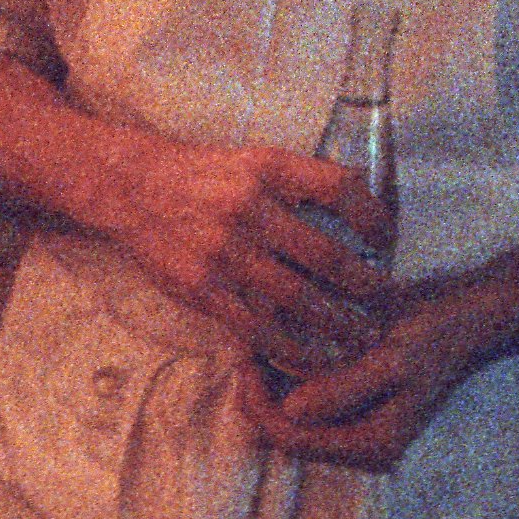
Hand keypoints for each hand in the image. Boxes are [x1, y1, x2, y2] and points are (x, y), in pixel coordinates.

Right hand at [92, 134, 392, 381]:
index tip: (385, 239)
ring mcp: (224, 251)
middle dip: (364, 284)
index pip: (340, 188)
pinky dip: (289, 347)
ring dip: (336, 323)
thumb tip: (362, 199)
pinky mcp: (202, 288)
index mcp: (269, 169)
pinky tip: (311, 358)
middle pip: (326, 253)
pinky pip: (256, 327)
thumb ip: (300, 181)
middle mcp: (249, 208)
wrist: (132, 187)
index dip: (372, 216)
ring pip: (297, 297)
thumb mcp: (253, 160)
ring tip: (360, 339)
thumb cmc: (202, 177)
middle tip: (387, 302)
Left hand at [231, 283, 498, 471]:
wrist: (470, 315)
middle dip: (258, 392)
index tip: (243, 358)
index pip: (291, 440)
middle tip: (241, 343)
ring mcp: (356, 428)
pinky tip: (276, 341)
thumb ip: (343, 389)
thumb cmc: (436, 333)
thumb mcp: (393, 358)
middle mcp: (361, 447)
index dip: (258, 404)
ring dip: (268, 381)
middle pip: (284, 433)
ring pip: (289, 416)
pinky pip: (303, 399)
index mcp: (371, 446)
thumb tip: (292, 410)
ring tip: (252, 339)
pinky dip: (285, 374)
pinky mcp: (353, 406)